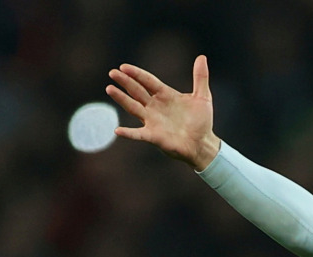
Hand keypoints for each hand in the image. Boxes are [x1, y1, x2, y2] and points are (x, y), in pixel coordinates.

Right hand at [106, 55, 220, 171]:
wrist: (203, 143)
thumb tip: (202, 57)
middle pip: (137, 91)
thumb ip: (200, 77)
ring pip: (133, 107)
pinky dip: (128, 133)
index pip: (148, 81)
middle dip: (125, 82)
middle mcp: (155, 106)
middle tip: (113, 73)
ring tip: (110, 89)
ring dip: (122, 99)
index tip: (124, 67)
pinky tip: (118, 130)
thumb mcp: (203, 97)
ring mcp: (152, 121)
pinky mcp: (153, 136)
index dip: (137, 74)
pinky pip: (138, 134)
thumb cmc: (201, 121)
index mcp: (165, 95)